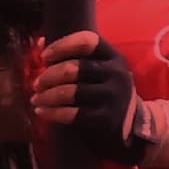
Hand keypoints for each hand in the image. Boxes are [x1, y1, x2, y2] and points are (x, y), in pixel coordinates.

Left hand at [34, 32, 165, 165]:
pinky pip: (71, 114)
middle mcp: (116, 74)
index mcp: (114, 57)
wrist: (133, 127)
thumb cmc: (108, 93)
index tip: (44, 56)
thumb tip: (41, 42)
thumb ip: (77, 55)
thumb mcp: (102, 70)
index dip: (62, 45)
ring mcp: (112, 97)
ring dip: (46, 96)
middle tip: (37, 84)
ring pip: (69, 92)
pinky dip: (51, 112)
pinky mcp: (105, 119)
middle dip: (48, 76)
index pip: (87, 41)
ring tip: (36, 99)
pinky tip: (42, 111)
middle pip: (73, 68)